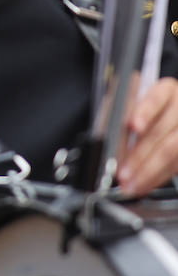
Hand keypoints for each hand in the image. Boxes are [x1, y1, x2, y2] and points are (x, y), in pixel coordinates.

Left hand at [119, 76, 177, 195]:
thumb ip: (120, 113)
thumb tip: (105, 134)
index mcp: (165, 90)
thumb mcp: (131, 103)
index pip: (156, 98)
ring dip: (149, 172)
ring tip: (131, 184)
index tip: (133, 126)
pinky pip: (177, 165)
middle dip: (139, 155)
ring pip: (172, 152)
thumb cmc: (143, 110)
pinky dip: (158, 177)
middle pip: (161, 131)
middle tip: (122, 172)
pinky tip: (145, 185)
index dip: (145, 112)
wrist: (169, 117)